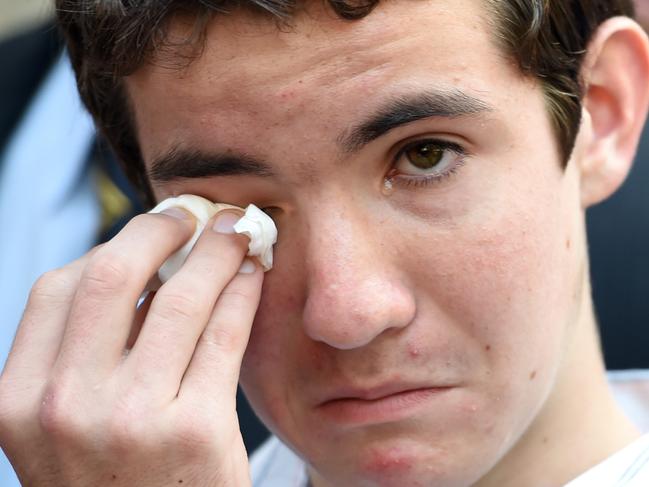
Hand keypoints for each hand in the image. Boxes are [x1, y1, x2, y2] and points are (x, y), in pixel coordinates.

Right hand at [0, 208, 261, 485]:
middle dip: (159, 229)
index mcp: (19, 401)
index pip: (57, 289)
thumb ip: (89, 355)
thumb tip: (149, 269)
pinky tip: (253, 273)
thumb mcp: (70, 428)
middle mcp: (65, 406)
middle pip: (111, 274)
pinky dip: (242, 291)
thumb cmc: (118, 483)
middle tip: (191, 213)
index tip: (147, 234)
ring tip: (236, 231)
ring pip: (179, 297)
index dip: (108, 248)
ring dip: (215, 251)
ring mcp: (131, 419)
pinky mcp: (196, 430)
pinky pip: (224, 333)